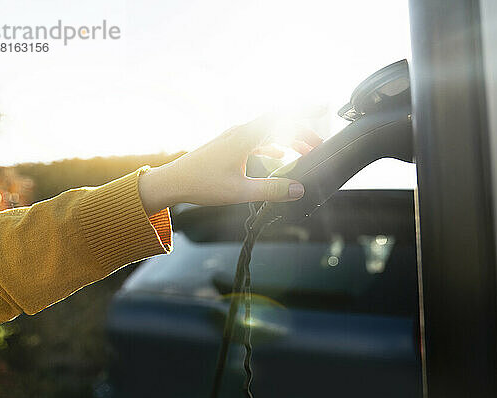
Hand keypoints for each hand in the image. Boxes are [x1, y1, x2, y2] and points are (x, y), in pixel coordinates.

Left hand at [138, 115, 322, 214]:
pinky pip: (258, 140)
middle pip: (279, 124)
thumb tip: (298, 189)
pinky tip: (281, 157)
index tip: (323, 107)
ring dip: (288, 139)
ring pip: (269, 132)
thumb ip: (271, 190)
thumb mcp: (240, 191)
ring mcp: (234, 138)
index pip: (281, 117)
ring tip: (306, 152)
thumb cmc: (201, 184)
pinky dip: (273, 146)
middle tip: (319, 145)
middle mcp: (241, 132)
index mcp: (245, 138)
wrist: (173, 182)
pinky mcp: (230, 146)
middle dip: (301, 132)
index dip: (304, 111)